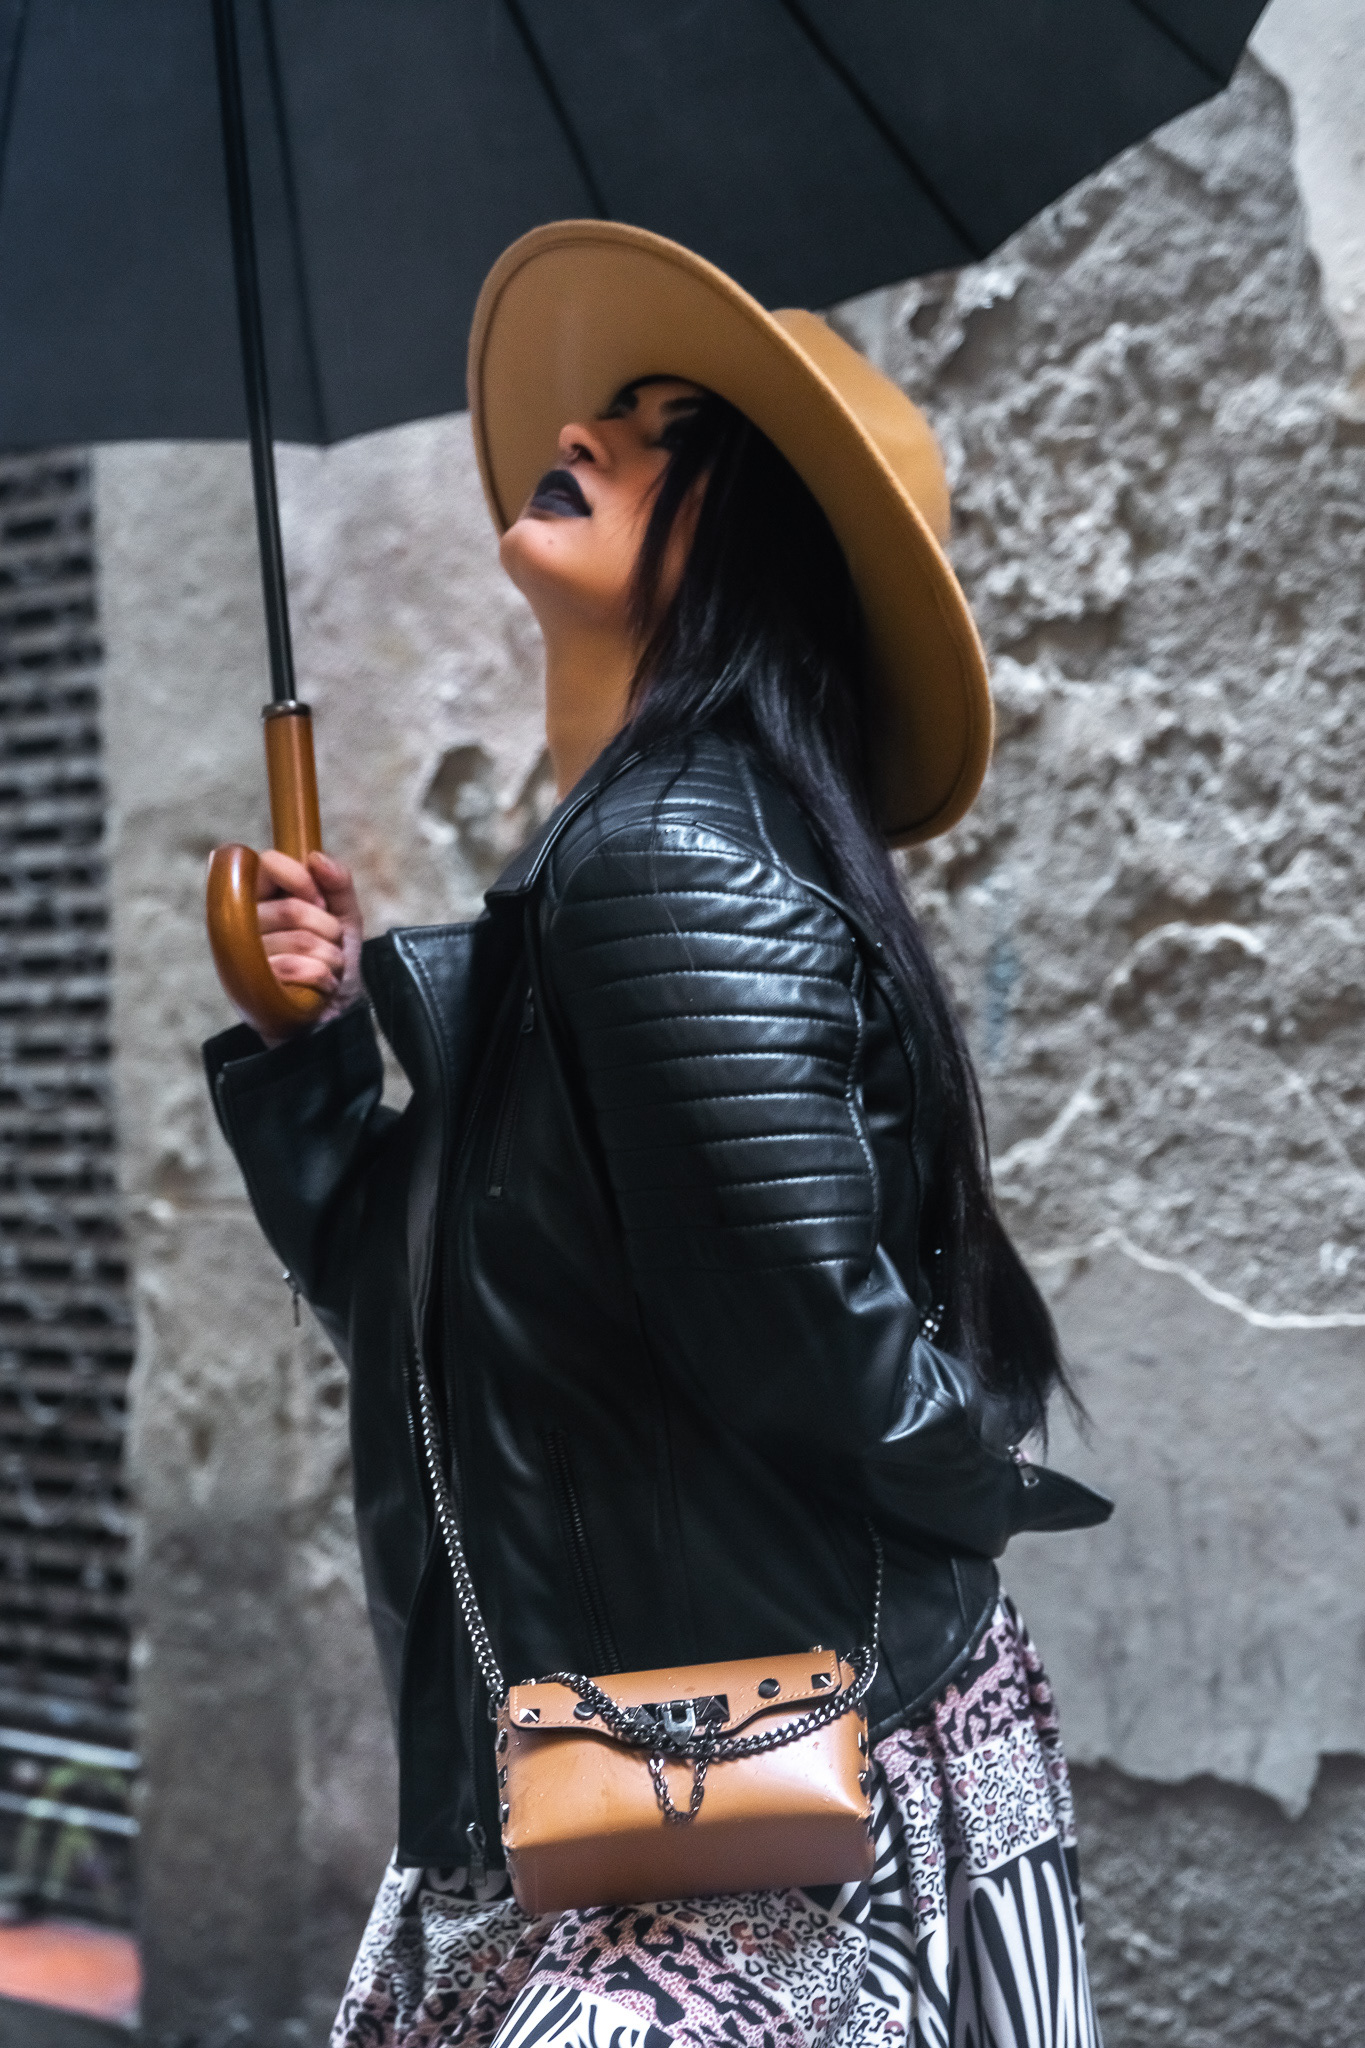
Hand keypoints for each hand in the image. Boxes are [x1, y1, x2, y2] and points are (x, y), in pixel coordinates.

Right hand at [254, 849, 363, 1040]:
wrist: (331, 1024)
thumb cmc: (332, 969)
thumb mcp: (346, 923)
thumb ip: (338, 886)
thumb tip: (317, 857)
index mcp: (263, 900)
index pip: (265, 864)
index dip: (298, 877)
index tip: (319, 899)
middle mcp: (244, 925)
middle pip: (289, 908)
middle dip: (327, 928)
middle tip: (330, 945)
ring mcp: (243, 958)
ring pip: (296, 940)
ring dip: (329, 957)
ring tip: (327, 970)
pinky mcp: (249, 988)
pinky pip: (290, 968)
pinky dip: (320, 977)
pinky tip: (320, 987)